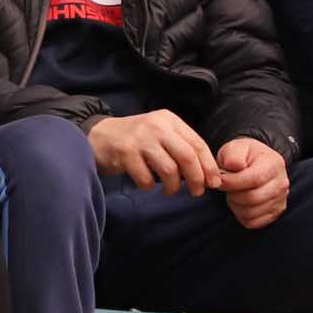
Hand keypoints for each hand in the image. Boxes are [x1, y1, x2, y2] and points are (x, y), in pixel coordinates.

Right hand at [90, 110, 219, 195]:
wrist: (99, 135)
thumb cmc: (136, 140)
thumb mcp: (159, 134)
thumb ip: (180, 146)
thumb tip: (206, 173)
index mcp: (169, 120)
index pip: (197, 143)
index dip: (208, 165)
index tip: (214, 182)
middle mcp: (156, 126)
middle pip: (187, 156)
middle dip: (196, 178)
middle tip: (197, 192)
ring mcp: (140, 138)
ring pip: (169, 169)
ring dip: (173, 186)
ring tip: (169, 190)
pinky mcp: (125, 152)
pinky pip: (146, 178)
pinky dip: (149, 186)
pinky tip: (146, 184)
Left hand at [216, 137, 289, 229]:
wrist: (255, 163)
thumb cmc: (244, 156)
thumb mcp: (236, 148)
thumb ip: (233, 155)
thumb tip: (235, 166)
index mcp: (274, 164)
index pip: (254, 179)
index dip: (233, 182)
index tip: (219, 181)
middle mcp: (281, 183)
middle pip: (253, 198)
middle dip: (233, 195)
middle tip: (226, 189)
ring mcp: (280, 200)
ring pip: (252, 212)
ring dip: (235, 206)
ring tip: (233, 194)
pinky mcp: (275, 213)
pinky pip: (253, 222)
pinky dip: (241, 215)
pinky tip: (240, 203)